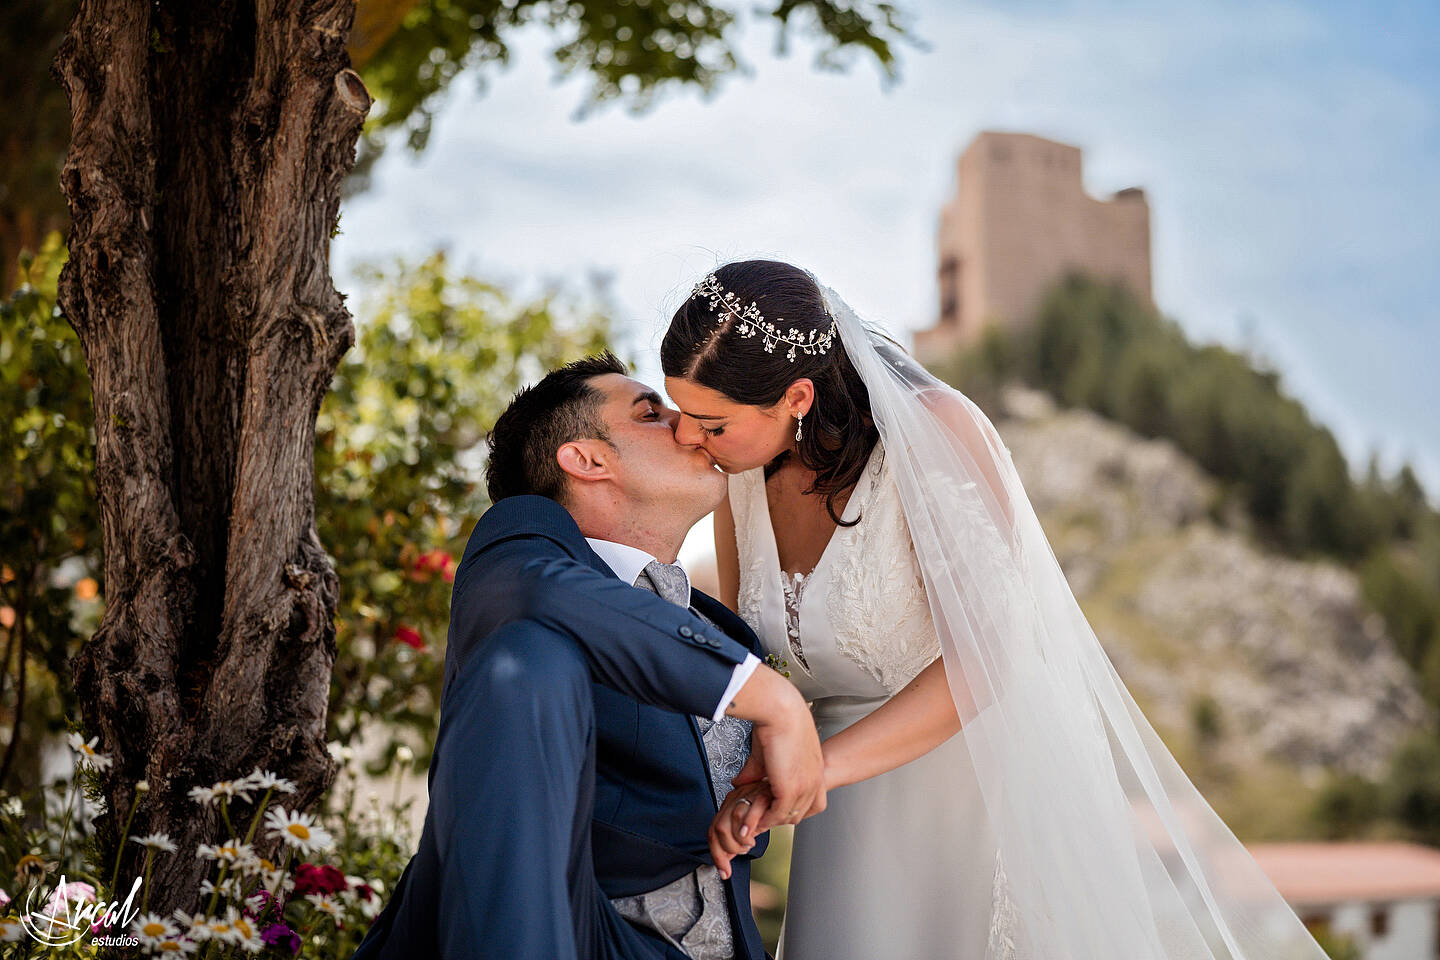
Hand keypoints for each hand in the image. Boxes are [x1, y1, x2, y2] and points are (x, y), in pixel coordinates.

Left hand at [708, 781, 771, 878]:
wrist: (787, 787)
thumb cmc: (771, 804)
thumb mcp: (752, 824)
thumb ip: (738, 838)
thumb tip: (727, 858)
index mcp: (729, 806)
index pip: (713, 832)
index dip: (717, 855)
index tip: (724, 872)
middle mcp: (735, 798)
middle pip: (719, 827)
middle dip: (730, 847)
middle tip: (743, 850)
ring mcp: (748, 795)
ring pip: (734, 818)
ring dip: (742, 839)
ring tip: (751, 842)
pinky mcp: (764, 794)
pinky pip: (752, 811)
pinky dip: (751, 826)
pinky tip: (757, 832)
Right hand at [725, 667, 825, 831]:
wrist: (780, 709)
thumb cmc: (777, 719)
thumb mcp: (768, 751)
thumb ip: (756, 771)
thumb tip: (740, 782)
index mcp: (815, 769)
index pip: (812, 802)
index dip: (792, 808)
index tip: (774, 808)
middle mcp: (815, 779)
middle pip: (801, 812)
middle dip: (779, 817)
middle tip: (760, 816)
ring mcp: (805, 786)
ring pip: (789, 816)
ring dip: (770, 820)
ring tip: (753, 818)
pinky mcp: (790, 789)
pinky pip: (778, 815)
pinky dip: (765, 820)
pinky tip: (754, 818)